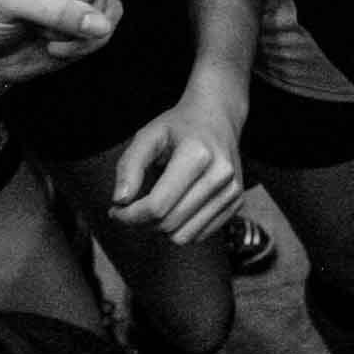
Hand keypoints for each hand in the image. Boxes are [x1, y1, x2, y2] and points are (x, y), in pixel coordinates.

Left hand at [0, 0, 121, 103]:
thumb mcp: (7, 2)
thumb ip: (52, 8)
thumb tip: (99, 23)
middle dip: (57, 6)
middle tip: (30, 7)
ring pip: (101, 4)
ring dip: (65, 28)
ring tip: (39, 24)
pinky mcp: (100, 10)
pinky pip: (109, 26)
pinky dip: (80, 43)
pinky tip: (55, 43)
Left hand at [107, 92, 246, 243]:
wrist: (218, 117)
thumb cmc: (179, 127)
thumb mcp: (148, 136)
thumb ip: (129, 166)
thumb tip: (120, 201)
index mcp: (198, 154)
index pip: (158, 206)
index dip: (130, 216)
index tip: (116, 209)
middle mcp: (221, 175)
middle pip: (169, 223)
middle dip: (141, 222)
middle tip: (129, 208)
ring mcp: (232, 191)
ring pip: (185, 236)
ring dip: (160, 229)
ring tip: (153, 206)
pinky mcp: (237, 203)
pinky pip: (200, 236)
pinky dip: (180, 228)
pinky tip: (174, 207)